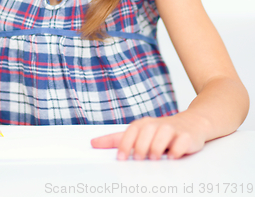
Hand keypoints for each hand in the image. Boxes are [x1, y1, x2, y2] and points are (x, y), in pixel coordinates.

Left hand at [90, 113, 206, 159]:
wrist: (191, 124)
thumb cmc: (160, 131)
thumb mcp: (138, 133)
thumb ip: (115, 139)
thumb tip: (93, 143)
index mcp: (143, 124)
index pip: (131, 131)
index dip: (124, 144)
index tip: (120, 158)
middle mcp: (157, 124)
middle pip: (146, 134)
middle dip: (141, 147)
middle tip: (138, 159)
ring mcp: (173, 130)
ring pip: (163, 136)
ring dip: (156, 148)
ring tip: (154, 158)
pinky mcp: (187, 136)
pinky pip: (181, 142)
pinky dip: (176, 150)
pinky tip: (172, 156)